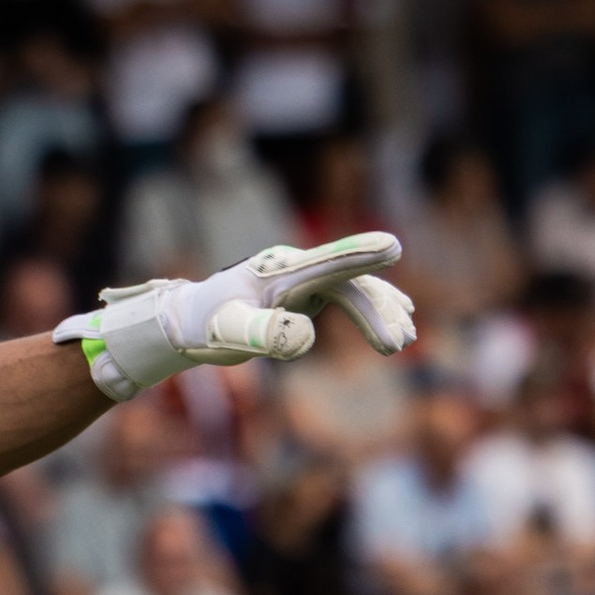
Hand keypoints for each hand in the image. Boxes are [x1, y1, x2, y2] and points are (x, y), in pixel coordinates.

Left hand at [61, 234, 417, 400]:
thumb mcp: (228, 333)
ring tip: (405, 340)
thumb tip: (306, 338)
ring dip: (382, 310)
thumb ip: (264, 333)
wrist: (189, 319)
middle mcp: (297, 267)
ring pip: (355, 287)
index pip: (327, 262)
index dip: (359, 256)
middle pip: (349, 282)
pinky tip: (402, 316)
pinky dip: (375, 305)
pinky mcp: (308, 292)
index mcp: (280, 271)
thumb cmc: (206, 325)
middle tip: (397, 346)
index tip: (393, 248)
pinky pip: (350, 293)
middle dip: (376, 311)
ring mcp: (305, 277)